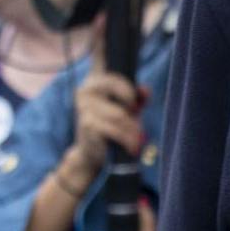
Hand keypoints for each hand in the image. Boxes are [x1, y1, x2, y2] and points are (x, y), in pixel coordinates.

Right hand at [62, 72, 143, 191]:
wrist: (90, 152)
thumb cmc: (110, 125)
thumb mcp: (125, 108)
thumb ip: (137, 96)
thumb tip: (145, 91)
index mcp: (93, 82)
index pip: (116, 77)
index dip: (130, 91)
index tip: (135, 107)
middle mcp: (85, 91)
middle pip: (123, 95)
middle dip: (134, 110)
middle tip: (136, 120)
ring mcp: (84, 108)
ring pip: (121, 115)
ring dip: (134, 129)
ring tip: (139, 138)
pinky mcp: (87, 125)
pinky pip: (115, 130)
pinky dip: (128, 139)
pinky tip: (133, 147)